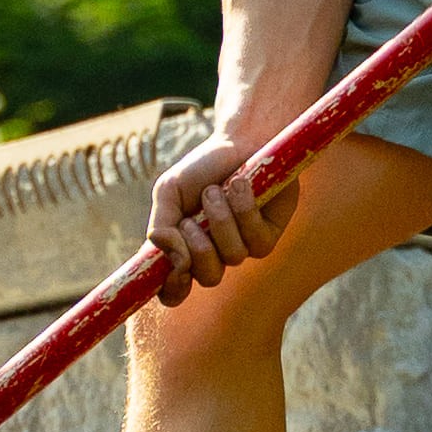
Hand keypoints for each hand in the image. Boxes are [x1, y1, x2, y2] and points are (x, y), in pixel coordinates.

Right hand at [143, 121, 303, 300]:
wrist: (240, 141)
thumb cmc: (203, 168)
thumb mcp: (170, 191)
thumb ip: (161, 226)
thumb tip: (169, 257)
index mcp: (184, 250)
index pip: (174, 291)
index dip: (173, 289)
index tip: (174, 268)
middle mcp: (214, 255)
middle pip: (209, 278)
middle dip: (199, 247)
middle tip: (193, 219)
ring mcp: (243, 247)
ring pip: (233, 256)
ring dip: (220, 218)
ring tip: (216, 190)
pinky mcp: (269, 236)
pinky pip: (256, 240)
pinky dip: (243, 209)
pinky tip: (240, 185)